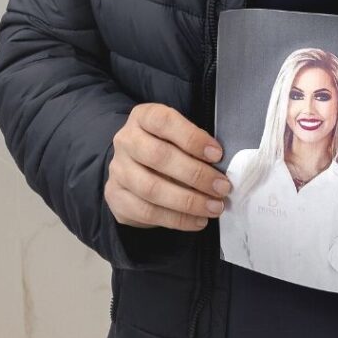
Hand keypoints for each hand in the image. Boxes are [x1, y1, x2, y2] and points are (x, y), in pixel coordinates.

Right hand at [104, 103, 229, 231]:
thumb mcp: (179, 135)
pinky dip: (177, 219)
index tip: (217, 155)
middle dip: (195, 174)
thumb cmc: (167, 146)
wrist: (135, 165)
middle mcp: (125, 140)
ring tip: (215, 207)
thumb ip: (196, 144)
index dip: (192, 138)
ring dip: (188, 201)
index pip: (164, 122)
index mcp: (143, 117)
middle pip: (158, 156)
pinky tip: (198, 221)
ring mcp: (118, 170)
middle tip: (222, 187)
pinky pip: (147, 212)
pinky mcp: (116, 197)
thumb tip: (221, 166)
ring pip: (151, 188)